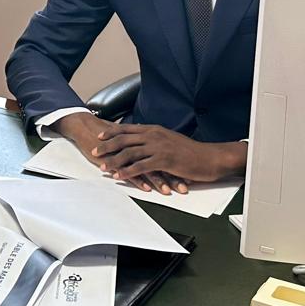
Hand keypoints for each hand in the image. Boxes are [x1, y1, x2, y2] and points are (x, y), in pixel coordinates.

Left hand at [55, 115, 241, 194]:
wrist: (210, 157)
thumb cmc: (192, 152)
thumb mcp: (171, 140)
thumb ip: (157, 140)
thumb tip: (145, 142)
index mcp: (155, 130)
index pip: (129, 129)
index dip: (112, 132)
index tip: (100, 135)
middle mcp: (155, 135)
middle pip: (125, 139)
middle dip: (107, 145)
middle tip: (94, 151)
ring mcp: (159, 147)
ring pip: (130, 152)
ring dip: (114, 160)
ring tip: (103, 166)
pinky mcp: (164, 160)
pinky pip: (141, 166)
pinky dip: (128, 171)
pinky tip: (119, 176)